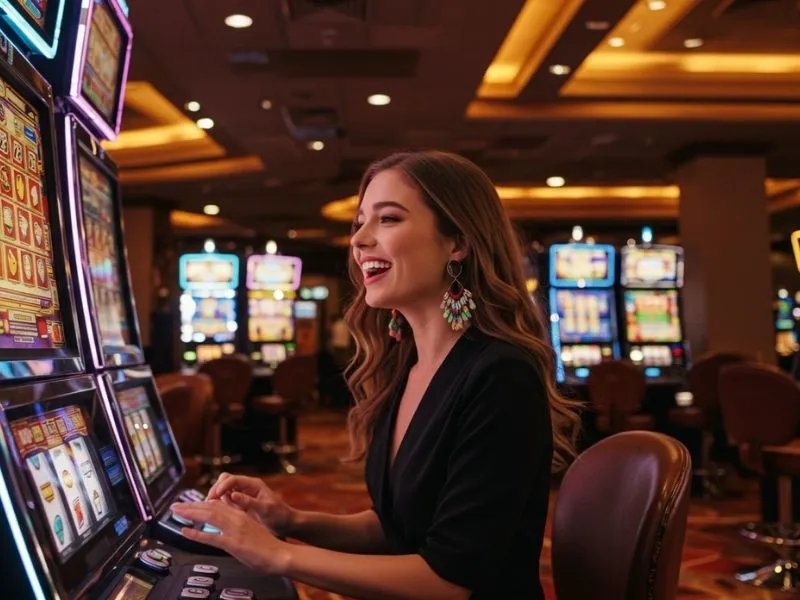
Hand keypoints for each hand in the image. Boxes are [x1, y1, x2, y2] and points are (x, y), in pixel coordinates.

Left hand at [170, 500, 289, 574]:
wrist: (280, 554)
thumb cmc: (267, 546)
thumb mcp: (252, 529)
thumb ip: (239, 525)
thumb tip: (226, 528)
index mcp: (242, 515)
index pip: (218, 504)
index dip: (202, 503)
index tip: (190, 505)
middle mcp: (237, 518)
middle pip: (210, 507)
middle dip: (191, 505)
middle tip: (175, 506)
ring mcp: (235, 530)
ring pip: (208, 516)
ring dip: (190, 513)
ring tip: (176, 512)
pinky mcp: (233, 543)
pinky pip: (211, 536)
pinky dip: (196, 534)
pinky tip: (185, 532)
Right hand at [207, 473, 294, 536]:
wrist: (286, 524)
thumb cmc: (280, 515)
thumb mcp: (265, 509)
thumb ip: (249, 502)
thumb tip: (233, 495)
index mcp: (254, 485)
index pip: (233, 479)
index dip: (222, 486)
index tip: (214, 496)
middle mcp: (247, 488)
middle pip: (225, 481)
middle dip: (215, 489)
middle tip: (209, 502)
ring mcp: (243, 495)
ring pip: (223, 491)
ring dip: (216, 497)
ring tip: (209, 508)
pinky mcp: (241, 505)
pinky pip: (226, 501)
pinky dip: (219, 505)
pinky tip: (216, 513)